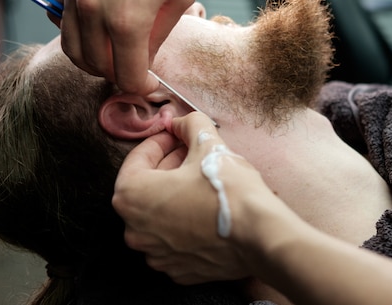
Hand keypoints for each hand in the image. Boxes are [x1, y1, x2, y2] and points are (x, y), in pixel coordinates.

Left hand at [113, 112, 266, 283]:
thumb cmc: (229, 190)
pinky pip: (173, 239)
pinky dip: (184, 223)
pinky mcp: (177, 270)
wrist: (259, 234)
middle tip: (190, 154)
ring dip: (174, 196)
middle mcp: (135, 230)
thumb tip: (180, 121)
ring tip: (200, 182)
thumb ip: (189, 125)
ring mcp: (155, 254)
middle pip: (145, 188)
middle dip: (166, 167)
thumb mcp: (208, 144)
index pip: (138, 158)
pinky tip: (205, 210)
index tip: (176, 135)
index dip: (160, 141)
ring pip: (158, 216)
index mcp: (132, 196)